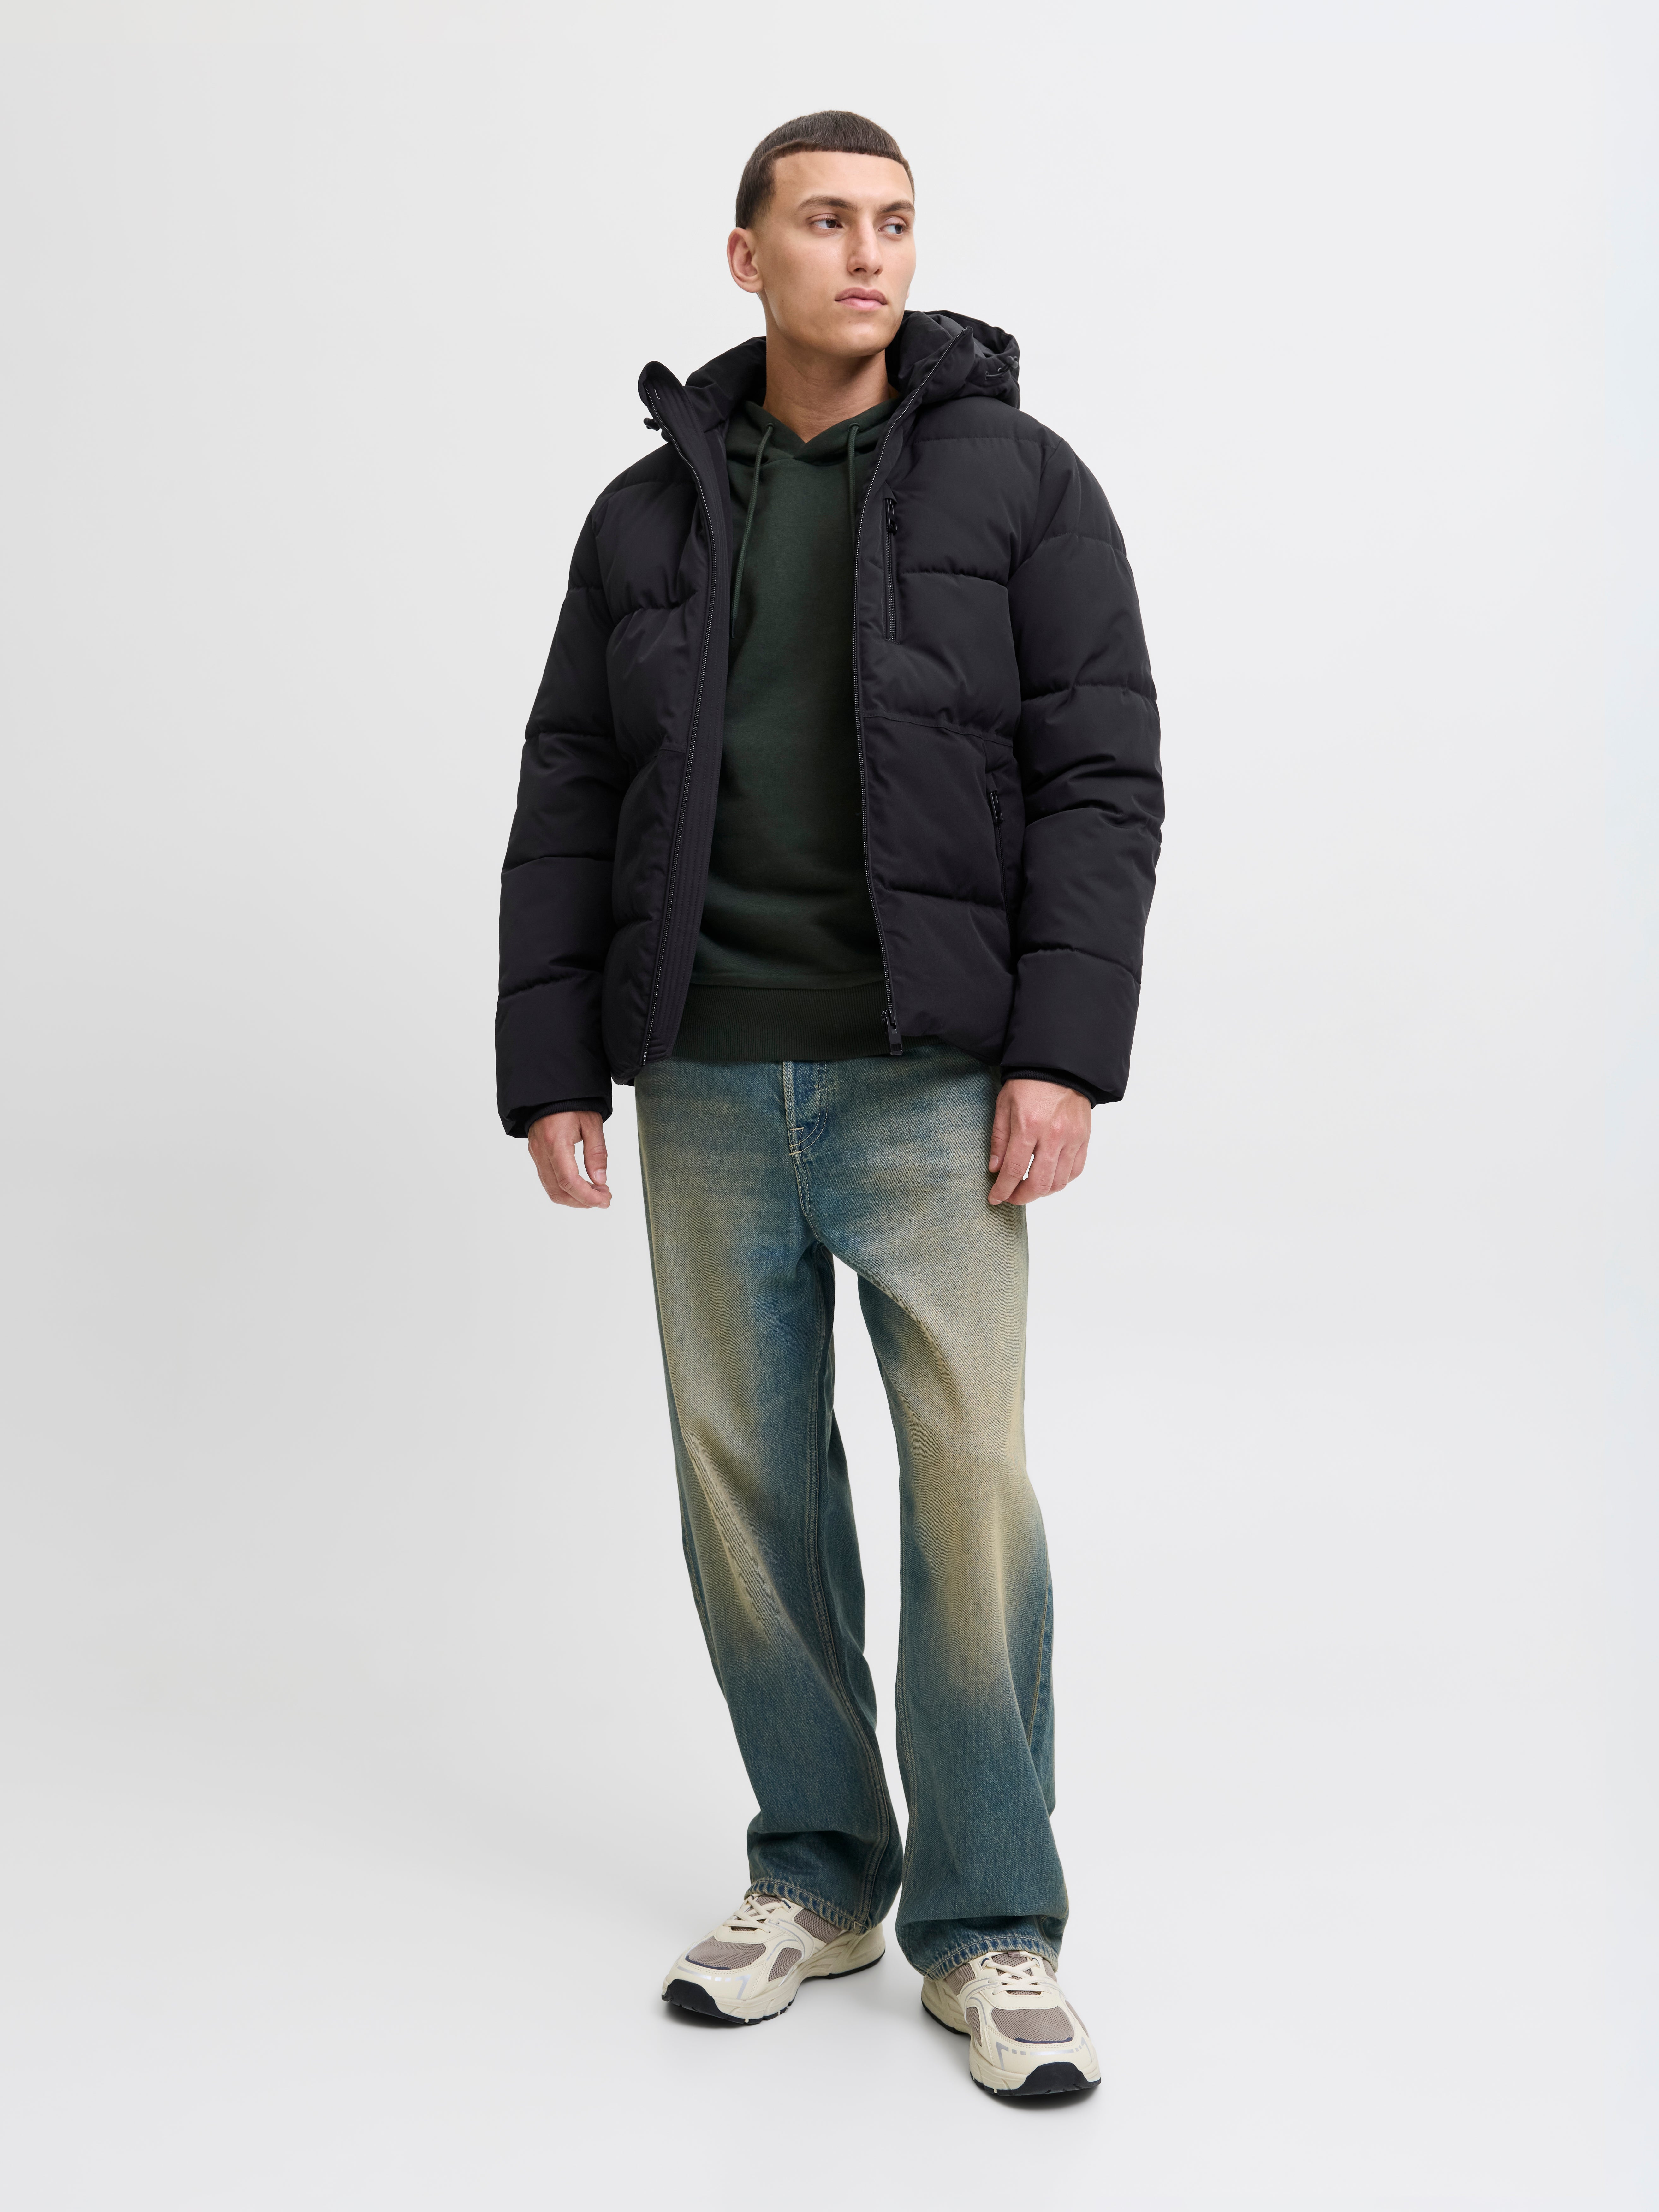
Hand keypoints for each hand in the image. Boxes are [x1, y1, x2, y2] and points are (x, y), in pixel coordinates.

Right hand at [527, 1110, 610, 1209]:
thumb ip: (597, 1153)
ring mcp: (536, 1154)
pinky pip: (548, 1180)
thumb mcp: (592, 1123)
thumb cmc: (572, 1102)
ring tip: (596, 1193)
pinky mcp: (536, 1155)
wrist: (549, 1091)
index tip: (605, 1200)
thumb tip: (600, 1181)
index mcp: (555, 1142)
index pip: (568, 1181)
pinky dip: (566, 1189)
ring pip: (552, 1189)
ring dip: (574, 1198)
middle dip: (582, 1201)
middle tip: (604, 1198)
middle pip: (558, 1191)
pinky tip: (583, 1185)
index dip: (587, 1196)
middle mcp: (541, 1151)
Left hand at [987, 1079, 1091, 1204]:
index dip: (1003, 1190)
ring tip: (1029, 1187)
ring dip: (1042, 1192)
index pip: (1014, 1170)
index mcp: (1029, 1126)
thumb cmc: (1028, 1083)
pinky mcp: (1084, 1138)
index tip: (995, 1198)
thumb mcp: (1004, 1105)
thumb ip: (999, 1139)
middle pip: (1039, 1183)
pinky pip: (1075, 1171)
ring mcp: (1072, 1138)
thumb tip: (995, 1169)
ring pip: (1059, 1182)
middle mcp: (1053, 1136)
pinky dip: (1062, 1181)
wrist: (1060, 1065)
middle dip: (1022, 1197)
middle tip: (1011, 1196)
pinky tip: (1049, 1177)